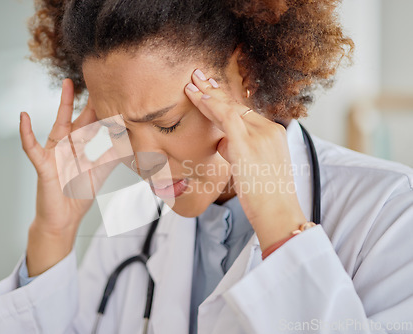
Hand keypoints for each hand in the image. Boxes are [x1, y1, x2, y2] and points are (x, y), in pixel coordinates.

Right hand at [19, 79, 118, 274]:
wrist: (63, 218)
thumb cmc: (79, 194)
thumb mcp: (100, 173)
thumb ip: (113, 156)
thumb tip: (130, 141)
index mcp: (83, 146)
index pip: (95, 123)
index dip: (104, 108)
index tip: (117, 90)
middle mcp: (69, 144)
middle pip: (80, 117)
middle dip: (89, 98)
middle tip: (99, 75)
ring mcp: (55, 151)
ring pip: (60, 124)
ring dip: (63, 104)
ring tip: (68, 83)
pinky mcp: (43, 164)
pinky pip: (32, 146)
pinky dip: (26, 133)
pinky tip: (23, 117)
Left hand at [184, 69, 306, 250]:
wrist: (279, 214)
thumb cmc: (266, 197)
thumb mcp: (256, 167)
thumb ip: (239, 150)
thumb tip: (222, 143)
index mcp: (273, 134)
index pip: (245, 110)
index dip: (225, 98)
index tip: (211, 89)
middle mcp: (269, 130)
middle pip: (237, 104)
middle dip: (215, 89)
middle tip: (197, 75)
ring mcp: (260, 137)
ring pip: (230, 107)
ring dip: (208, 94)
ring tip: (191, 84)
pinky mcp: (247, 146)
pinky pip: (227, 118)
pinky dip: (212, 106)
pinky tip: (199, 98)